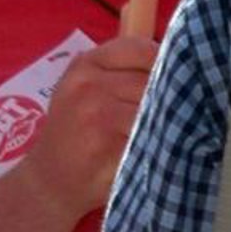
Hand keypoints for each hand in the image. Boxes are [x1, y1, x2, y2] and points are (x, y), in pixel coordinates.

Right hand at [22, 36, 157, 216]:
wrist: (50, 182)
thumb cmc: (75, 136)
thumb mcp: (84, 92)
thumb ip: (119, 74)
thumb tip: (180, 65)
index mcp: (83, 66)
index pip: (140, 49)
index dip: (162, 65)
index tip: (168, 83)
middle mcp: (88, 85)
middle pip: (154, 80)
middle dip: (167, 99)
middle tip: (170, 116)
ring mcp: (98, 114)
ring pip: (157, 108)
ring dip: (168, 123)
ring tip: (164, 135)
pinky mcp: (110, 144)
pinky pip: (153, 135)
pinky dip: (161, 143)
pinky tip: (155, 151)